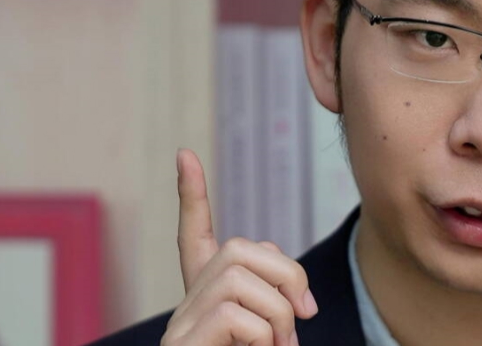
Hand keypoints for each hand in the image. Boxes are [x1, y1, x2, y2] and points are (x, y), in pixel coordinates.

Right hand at [160, 149, 317, 345]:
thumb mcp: (274, 330)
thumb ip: (278, 300)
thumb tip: (300, 298)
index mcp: (209, 301)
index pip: (195, 238)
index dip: (191, 197)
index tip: (185, 154)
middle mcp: (185, 308)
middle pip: (237, 249)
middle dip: (286, 273)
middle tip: (302, 316)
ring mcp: (179, 327)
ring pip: (237, 279)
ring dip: (278, 312)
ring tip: (281, 345)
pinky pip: (231, 315)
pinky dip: (262, 335)